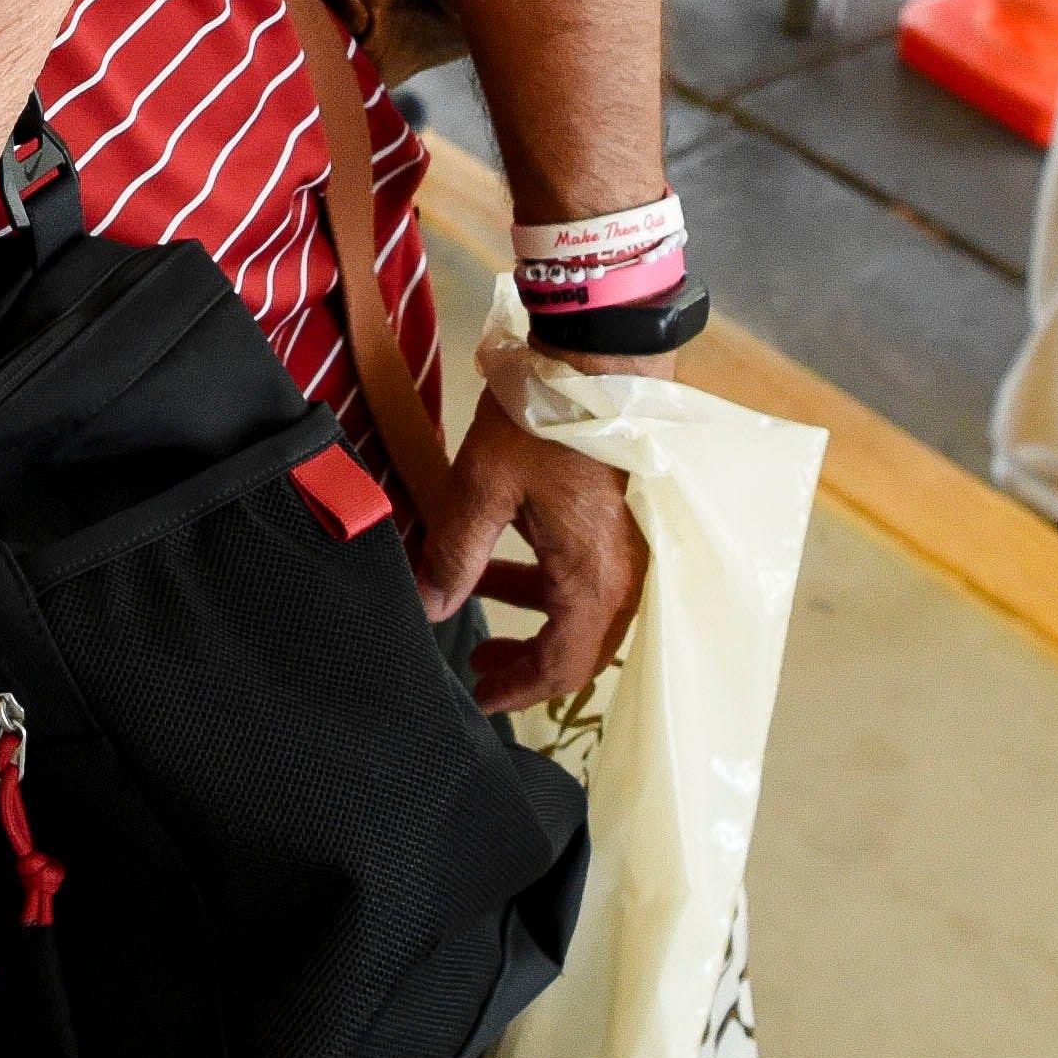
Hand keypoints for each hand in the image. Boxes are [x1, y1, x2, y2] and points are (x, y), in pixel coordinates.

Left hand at [413, 395, 650, 714]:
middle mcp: (621, 577)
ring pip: (580, 613)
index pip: (562, 668)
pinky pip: (585, 577)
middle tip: (476, 668)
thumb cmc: (544, 421)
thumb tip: (430, 607)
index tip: (479, 697)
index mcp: (593, 580)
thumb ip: (455, 555)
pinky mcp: (620, 526)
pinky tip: (498, 566)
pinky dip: (544, 585)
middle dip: (524, 664)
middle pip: (577, 650)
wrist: (599, 360)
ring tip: (477, 616)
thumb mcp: (483, 488)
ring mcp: (627, 551)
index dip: (518, 691)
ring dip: (531, 620)